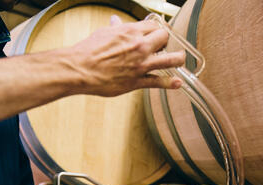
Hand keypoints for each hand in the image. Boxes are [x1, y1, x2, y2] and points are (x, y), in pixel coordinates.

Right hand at [68, 15, 184, 96]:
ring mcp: (141, 65)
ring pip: (169, 60)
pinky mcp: (137, 81)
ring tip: (180, 60)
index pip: (154, 26)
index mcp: (131, 32)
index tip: (158, 35)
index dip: (157, 31)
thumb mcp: (104, 33)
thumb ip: (116, 29)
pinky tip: (178, 83)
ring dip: (178, 59)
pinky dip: (170, 83)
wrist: (82, 69)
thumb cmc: (89, 51)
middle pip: (165, 39)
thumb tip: (117, 22)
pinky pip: (158, 82)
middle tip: (164, 47)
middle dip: (166, 42)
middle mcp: (140, 46)